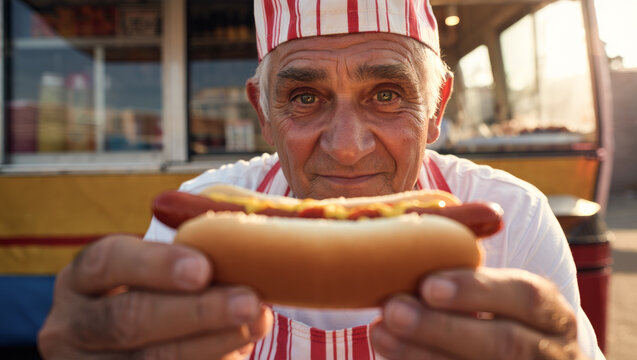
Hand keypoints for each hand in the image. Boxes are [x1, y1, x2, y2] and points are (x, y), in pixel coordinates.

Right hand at [38, 235, 272, 359]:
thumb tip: (241, 234)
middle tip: (249, 302)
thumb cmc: (155, 289)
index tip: (204, 267)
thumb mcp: (155, 266)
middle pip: (128, 320)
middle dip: (196, 312)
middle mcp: (73, 325)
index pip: (107, 263)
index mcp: (82, 279)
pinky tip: (240, 348)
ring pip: (150, 359)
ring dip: (213, 343)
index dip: (155, 264)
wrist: (131, 337)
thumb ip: (189, 245)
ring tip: (258, 323)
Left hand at [370, 267, 588, 359]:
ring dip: (424, 354)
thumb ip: (469, 280)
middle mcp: (552, 352)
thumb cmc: (502, 321)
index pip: (525, 296)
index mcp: (551, 314)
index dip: (476, 290)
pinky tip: (393, 356)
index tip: (428, 285)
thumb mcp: (502, 300)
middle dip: (442, 327)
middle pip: (504, 343)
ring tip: (381, 334)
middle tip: (393, 310)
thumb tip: (412, 240)